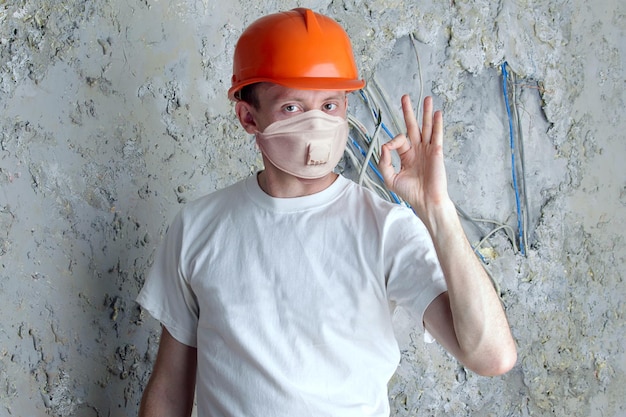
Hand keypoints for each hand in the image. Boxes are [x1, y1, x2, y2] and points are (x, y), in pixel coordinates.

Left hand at [378, 95, 450, 218]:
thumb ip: (384, 162)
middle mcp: (417, 150)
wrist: (426, 201)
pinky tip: (437, 113)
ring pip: (426, 127)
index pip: (398, 140)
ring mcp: (427, 149)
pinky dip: (437, 123)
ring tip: (426, 98)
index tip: (389, 149)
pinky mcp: (436, 152)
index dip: (392, 142)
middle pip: (413, 126)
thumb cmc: (410, 192)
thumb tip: (384, 146)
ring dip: (426, 112)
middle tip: (405, 97)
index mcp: (406, 155)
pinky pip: (436, 134)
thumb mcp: (390, 178)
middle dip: (408, 111)